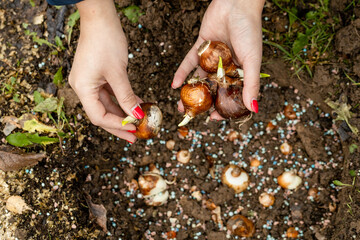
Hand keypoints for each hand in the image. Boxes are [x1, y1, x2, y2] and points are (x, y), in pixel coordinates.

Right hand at [69, 0, 143, 143]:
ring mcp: (89, 82)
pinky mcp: (97, 77)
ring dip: (123, 113)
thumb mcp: (118, 73)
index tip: (133, 129)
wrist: (99, 19)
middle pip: (102, 113)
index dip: (117, 125)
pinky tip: (135, 105)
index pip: (98, 116)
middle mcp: (83, 88)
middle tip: (134, 136)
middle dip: (119, 125)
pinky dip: (122, 100)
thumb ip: (126, 96)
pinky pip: (110, 94)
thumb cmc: (105, 41)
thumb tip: (137, 115)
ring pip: (107, 104)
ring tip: (138, 123)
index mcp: (83, 88)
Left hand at [172, 0, 264, 119]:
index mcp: (239, 72)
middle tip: (191, 114)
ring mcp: (212, 57)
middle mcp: (225, 66)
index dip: (222, 107)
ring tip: (179, 105)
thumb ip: (251, 85)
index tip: (213, 118)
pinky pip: (189, 62)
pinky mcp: (201, 46)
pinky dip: (182, 72)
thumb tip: (253, 109)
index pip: (230, 94)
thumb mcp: (253, 61)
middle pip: (212, 89)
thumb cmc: (250, 32)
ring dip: (189, 91)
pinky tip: (174, 84)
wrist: (237, 3)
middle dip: (202, 103)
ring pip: (199, 78)